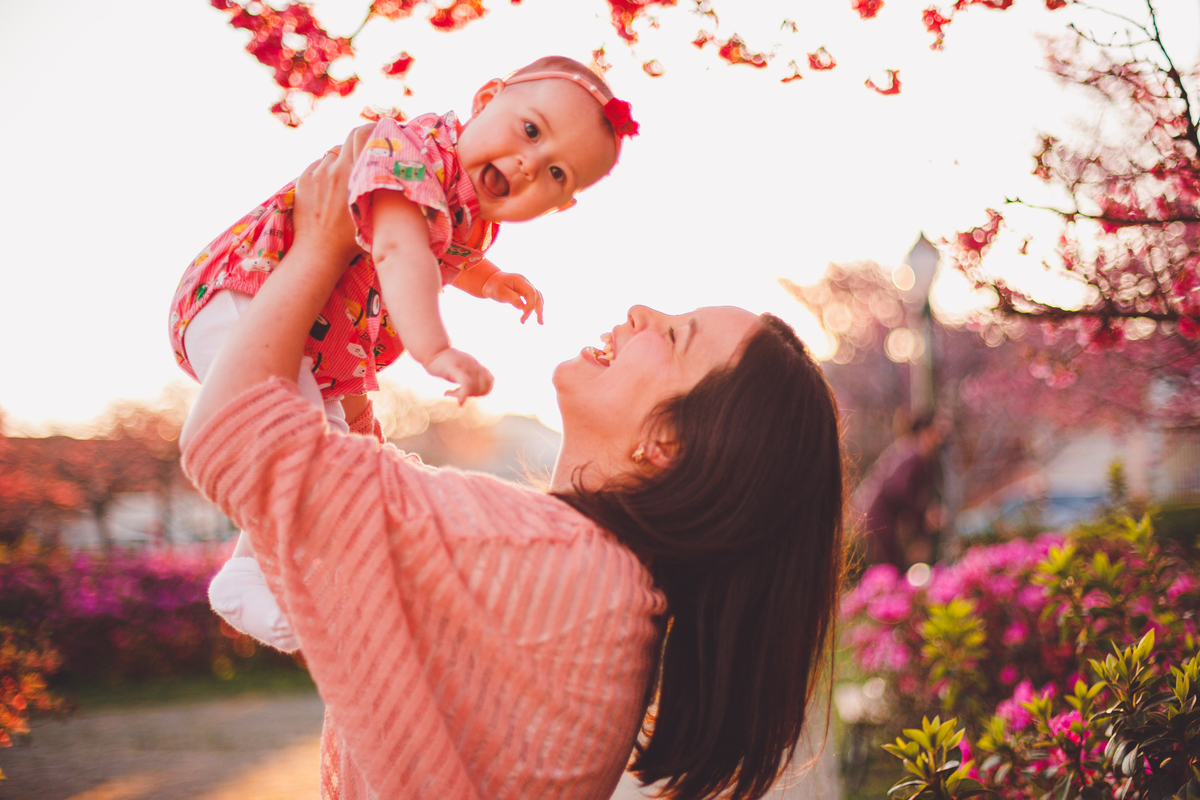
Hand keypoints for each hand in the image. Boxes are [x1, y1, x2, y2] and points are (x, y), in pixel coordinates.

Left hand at [292, 124, 372, 271]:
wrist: (318, 251)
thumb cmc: (352, 239)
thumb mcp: (375, 213)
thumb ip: (382, 189)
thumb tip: (396, 172)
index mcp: (351, 174)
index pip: (362, 135)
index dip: (374, 129)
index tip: (384, 131)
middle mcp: (333, 169)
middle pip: (348, 138)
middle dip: (360, 141)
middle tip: (369, 150)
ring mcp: (316, 173)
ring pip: (334, 155)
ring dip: (342, 161)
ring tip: (348, 180)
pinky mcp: (303, 180)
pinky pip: (319, 167)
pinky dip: (327, 173)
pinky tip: (332, 191)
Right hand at [424, 348, 494, 403]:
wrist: (431, 349)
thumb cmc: (442, 361)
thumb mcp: (458, 367)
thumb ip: (466, 374)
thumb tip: (469, 387)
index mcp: (475, 365)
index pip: (490, 381)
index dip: (482, 391)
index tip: (468, 391)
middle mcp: (473, 365)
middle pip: (484, 387)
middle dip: (473, 395)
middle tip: (456, 392)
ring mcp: (465, 366)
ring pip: (476, 387)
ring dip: (463, 395)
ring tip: (448, 392)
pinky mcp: (456, 369)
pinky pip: (466, 384)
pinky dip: (463, 395)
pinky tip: (454, 399)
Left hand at [482, 271, 543, 323]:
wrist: (491, 281)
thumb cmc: (494, 286)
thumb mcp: (500, 293)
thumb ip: (512, 298)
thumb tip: (523, 307)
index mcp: (520, 280)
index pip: (531, 292)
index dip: (530, 305)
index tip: (524, 315)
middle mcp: (526, 283)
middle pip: (537, 296)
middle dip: (539, 309)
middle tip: (539, 323)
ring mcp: (526, 287)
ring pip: (537, 298)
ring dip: (539, 309)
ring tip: (540, 322)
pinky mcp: (525, 292)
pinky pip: (534, 299)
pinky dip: (536, 307)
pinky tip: (537, 314)